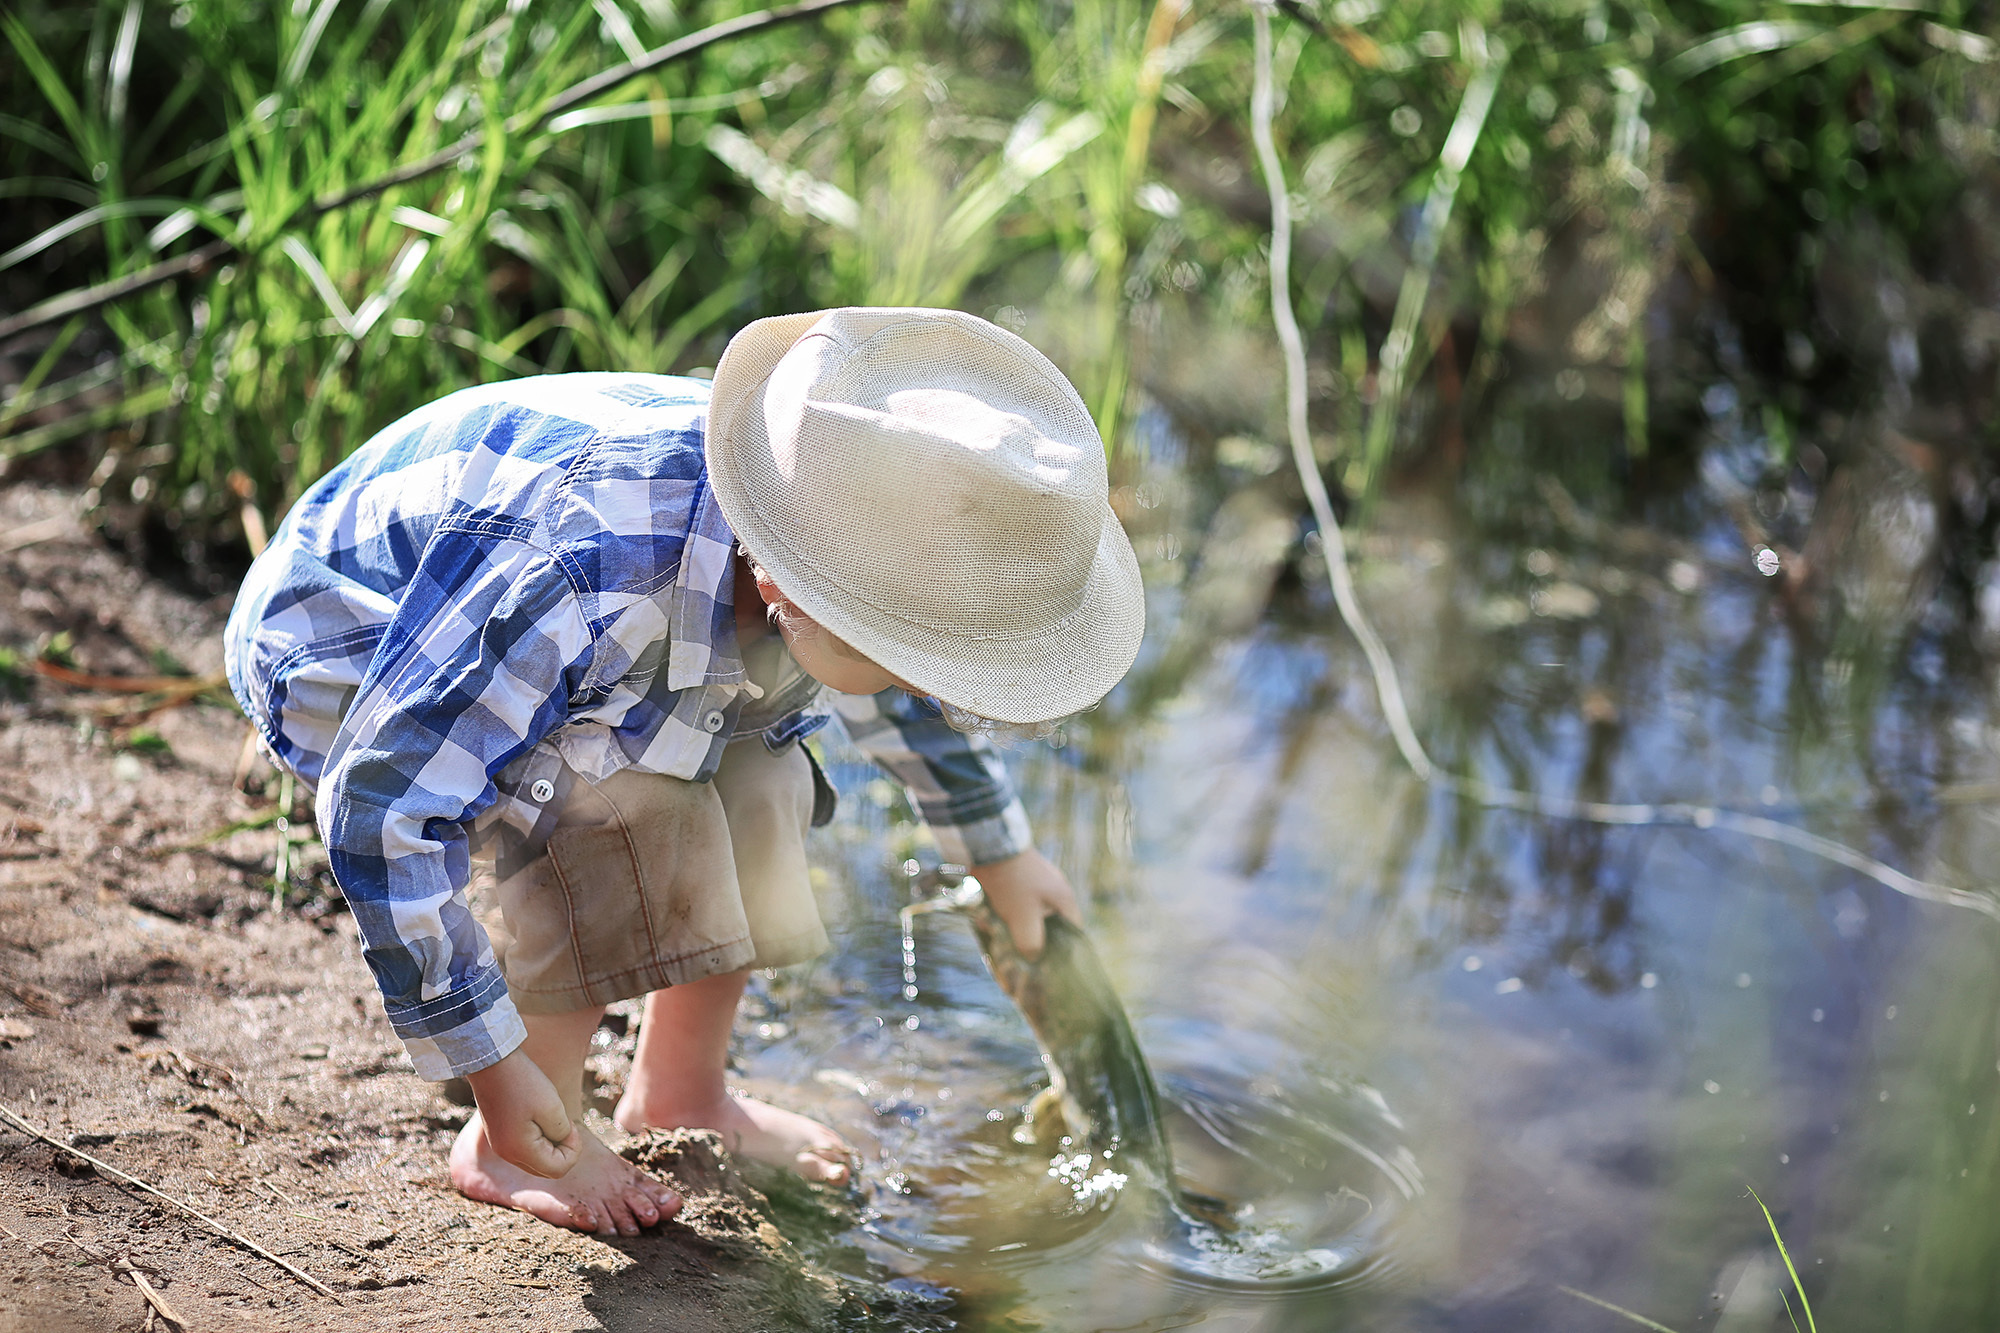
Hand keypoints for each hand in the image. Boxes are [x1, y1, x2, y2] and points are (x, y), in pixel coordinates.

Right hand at [464, 1048, 583, 1178]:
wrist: (491, 1061)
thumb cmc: (524, 1082)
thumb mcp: (552, 1107)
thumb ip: (562, 1133)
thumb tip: (562, 1143)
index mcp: (520, 1151)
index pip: (558, 1170)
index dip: (573, 1151)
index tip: (572, 1125)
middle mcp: (506, 1154)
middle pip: (546, 1169)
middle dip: (562, 1151)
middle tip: (564, 1122)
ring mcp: (500, 1146)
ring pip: (535, 1160)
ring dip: (550, 1145)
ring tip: (550, 1117)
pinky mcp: (498, 1136)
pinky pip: (524, 1149)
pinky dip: (537, 1139)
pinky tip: (538, 1116)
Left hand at [971, 848, 1082, 959]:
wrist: (991, 846)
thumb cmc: (1013, 885)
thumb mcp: (1024, 919)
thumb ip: (1032, 943)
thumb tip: (1033, 957)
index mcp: (1064, 899)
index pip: (1073, 932)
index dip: (1064, 949)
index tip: (1048, 962)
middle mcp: (1054, 890)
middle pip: (1048, 924)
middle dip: (1030, 937)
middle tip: (1014, 947)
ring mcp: (1037, 881)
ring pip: (1028, 913)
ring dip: (1012, 923)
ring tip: (994, 929)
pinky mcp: (1018, 876)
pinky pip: (1013, 901)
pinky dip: (1002, 911)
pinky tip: (986, 916)